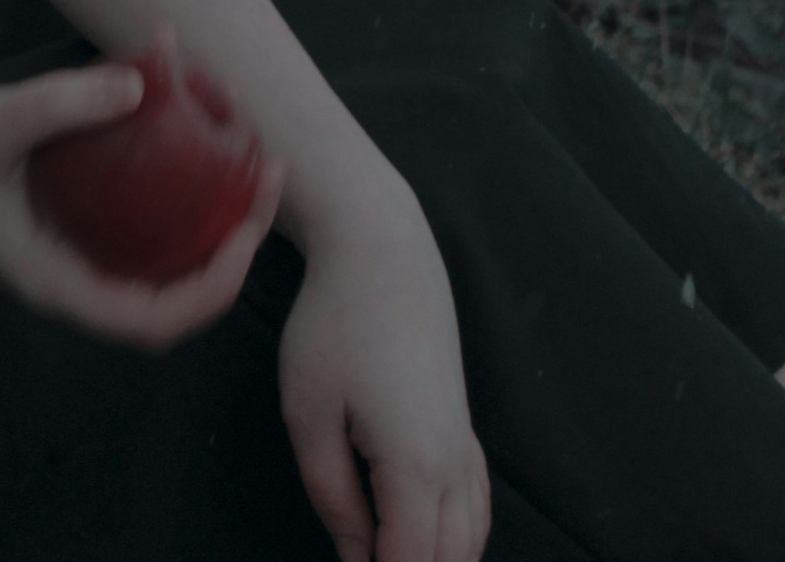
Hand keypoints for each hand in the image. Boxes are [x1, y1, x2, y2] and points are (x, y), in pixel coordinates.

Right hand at [0, 56, 285, 347]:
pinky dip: (173, 191)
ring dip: (210, 218)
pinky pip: (137, 221)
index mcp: (57, 283)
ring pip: (161, 257)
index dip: (212, 287)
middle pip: (173, 291)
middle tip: (267, 175)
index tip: (246, 232)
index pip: (154, 317)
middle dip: (231, 244)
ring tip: (249, 157)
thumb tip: (142, 84)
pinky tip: (190, 136)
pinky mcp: (71, 220)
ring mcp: (74, 251)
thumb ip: (63, 102)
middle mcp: (74, 277)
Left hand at [277, 188, 490, 561]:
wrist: (383, 254)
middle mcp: (454, 466)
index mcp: (415, 466)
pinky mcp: (465, 431)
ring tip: (382, 550)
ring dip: (433, 560)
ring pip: (468, 543)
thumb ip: (333, 498)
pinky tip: (422, 539)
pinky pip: (475, 509)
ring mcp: (466, 447)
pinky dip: (455, 539)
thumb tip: (355, 560)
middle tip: (358, 561)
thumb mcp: (309, 414)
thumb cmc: (334, 326)